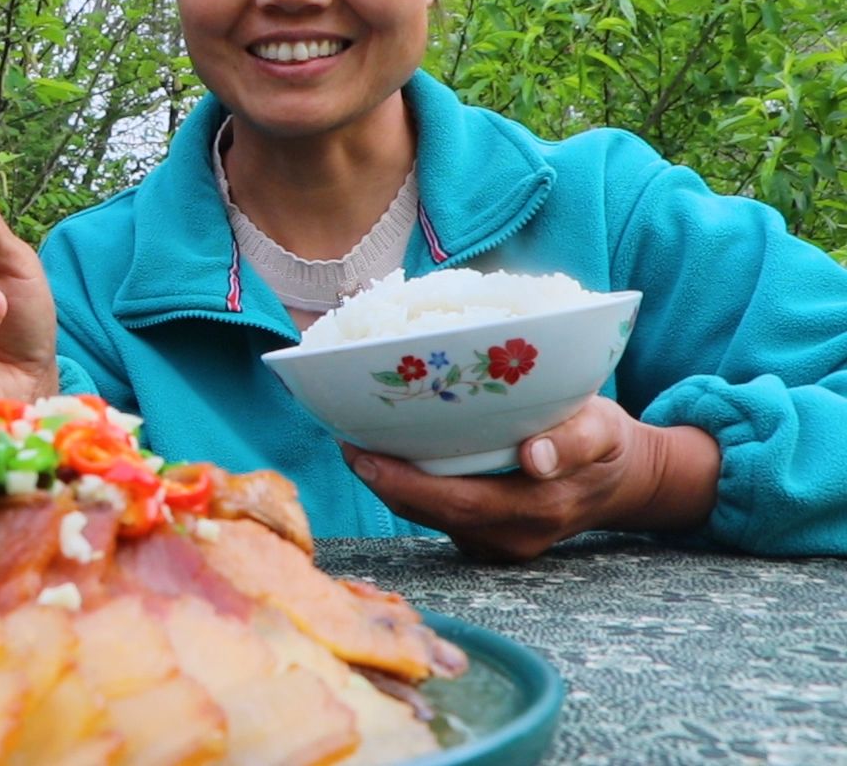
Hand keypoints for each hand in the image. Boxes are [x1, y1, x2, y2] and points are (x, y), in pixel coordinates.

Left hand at [341, 395, 721, 561]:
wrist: (627, 481)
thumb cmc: (608, 443)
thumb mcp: (604, 428)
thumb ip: (574, 440)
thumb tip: (537, 456)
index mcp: (539, 509)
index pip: (457, 503)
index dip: (404, 484)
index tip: (361, 455)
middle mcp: (513, 537)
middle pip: (432, 515)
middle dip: (383, 483)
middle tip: (345, 443)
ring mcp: (500, 544)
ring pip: (431, 518)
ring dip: (391, 487)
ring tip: (356, 445)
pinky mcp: (490, 539)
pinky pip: (441, 517)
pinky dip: (413, 491)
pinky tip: (389, 460)